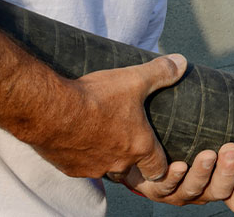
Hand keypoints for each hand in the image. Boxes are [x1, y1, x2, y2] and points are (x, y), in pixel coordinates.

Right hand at [22, 54, 186, 180]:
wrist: (51, 111)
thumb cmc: (96, 97)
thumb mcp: (133, 79)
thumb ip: (160, 71)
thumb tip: (182, 61)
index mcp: (139, 146)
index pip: (158, 169)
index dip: (160, 163)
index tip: (159, 156)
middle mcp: (118, 163)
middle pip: (131, 171)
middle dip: (132, 160)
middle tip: (129, 141)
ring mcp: (93, 168)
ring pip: (105, 168)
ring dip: (106, 156)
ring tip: (102, 135)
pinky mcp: (70, 168)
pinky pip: (81, 166)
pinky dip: (83, 155)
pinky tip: (79, 137)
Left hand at [118, 143, 233, 211]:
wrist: (144, 152)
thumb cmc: (182, 141)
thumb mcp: (205, 135)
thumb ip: (220, 124)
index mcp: (217, 184)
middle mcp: (201, 191)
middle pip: (219, 191)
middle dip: (227, 172)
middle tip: (231, 150)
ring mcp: (179, 192)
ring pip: (193, 189)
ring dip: (202, 173)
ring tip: (208, 155)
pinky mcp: (156, 189)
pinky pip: (165, 186)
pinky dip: (173, 177)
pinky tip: (178, 165)